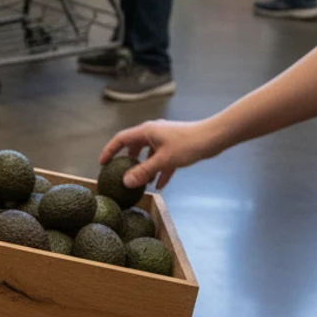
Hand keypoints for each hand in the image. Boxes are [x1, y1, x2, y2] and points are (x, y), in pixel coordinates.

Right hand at [99, 119, 223, 189]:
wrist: (214, 137)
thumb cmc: (188, 144)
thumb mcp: (163, 160)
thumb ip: (144, 171)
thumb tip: (126, 182)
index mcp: (146, 131)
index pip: (121, 139)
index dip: (110, 150)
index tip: (102, 163)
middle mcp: (153, 133)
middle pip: (134, 146)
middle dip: (127, 161)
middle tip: (121, 173)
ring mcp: (164, 139)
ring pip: (149, 154)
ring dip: (145, 168)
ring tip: (142, 182)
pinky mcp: (175, 146)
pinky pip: (162, 159)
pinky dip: (159, 170)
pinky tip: (160, 185)